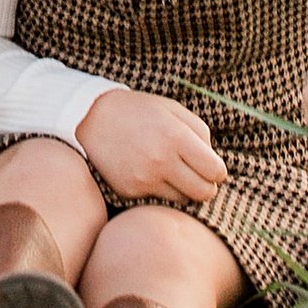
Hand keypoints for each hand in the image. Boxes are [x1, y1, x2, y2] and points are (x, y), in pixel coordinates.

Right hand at [77, 85, 228, 205]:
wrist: (90, 119)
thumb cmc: (138, 112)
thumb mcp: (172, 109)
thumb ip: (200, 132)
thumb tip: (214, 160)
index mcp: (176, 136)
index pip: (216, 171)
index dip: (217, 172)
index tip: (211, 167)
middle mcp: (161, 160)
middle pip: (204, 192)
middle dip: (206, 186)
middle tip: (198, 176)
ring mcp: (144, 178)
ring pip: (183, 199)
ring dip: (183, 189)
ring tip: (171, 171)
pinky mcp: (130, 191)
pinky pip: (158, 199)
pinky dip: (159, 189)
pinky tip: (148, 172)